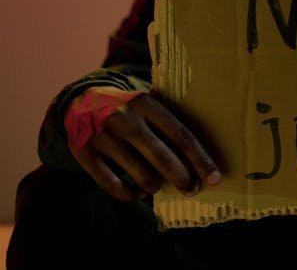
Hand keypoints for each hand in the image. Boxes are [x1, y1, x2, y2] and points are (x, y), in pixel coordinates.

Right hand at [65, 86, 220, 201]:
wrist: (81, 101)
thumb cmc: (128, 107)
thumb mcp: (147, 102)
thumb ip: (169, 118)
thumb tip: (203, 151)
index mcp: (146, 104)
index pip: (181, 136)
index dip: (200, 160)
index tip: (215, 177)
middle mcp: (125, 120)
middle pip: (163, 159)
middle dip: (182, 179)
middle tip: (192, 189)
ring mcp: (103, 137)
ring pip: (140, 175)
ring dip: (155, 186)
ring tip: (157, 186)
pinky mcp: (85, 154)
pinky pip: (113, 185)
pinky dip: (129, 195)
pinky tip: (137, 192)